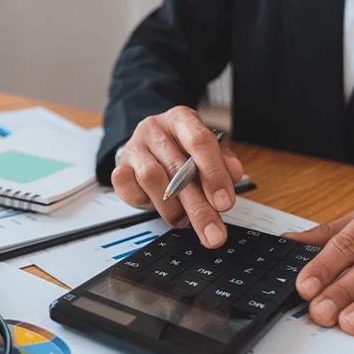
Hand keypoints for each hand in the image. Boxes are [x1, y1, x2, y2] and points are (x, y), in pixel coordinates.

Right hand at [112, 106, 243, 247]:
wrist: (147, 146)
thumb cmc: (181, 151)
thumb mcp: (208, 152)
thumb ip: (224, 162)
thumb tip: (234, 175)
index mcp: (182, 119)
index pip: (200, 142)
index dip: (214, 174)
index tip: (224, 203)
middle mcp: (156, 129)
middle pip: (178, 168)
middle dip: (199, 207)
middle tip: (213, 233)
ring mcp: (135, 147)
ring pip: (152, 179)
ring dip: (172, 208)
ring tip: (184, 220)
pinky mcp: (119, 166)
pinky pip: (127, 187)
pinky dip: (143, 202)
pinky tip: (157, 207)